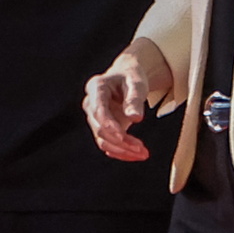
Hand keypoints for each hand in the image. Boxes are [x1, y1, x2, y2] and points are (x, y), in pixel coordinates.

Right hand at [85, 41, 173, 162]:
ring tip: (143, 154)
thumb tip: (135, 118)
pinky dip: (121, 152)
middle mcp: (90, 104)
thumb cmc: (131, 77)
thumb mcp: (137, 83)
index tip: (124, 138)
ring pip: (103, 141)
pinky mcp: (100, 128)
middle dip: (120, 142)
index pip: (99, 111)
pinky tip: (136, 155)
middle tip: (142, 149)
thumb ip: (135, 98)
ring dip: (122, 151)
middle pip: (100, 129)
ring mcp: (93, 118)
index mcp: (96, 87)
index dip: (110, 126)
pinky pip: (107, 145)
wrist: (126, 78)